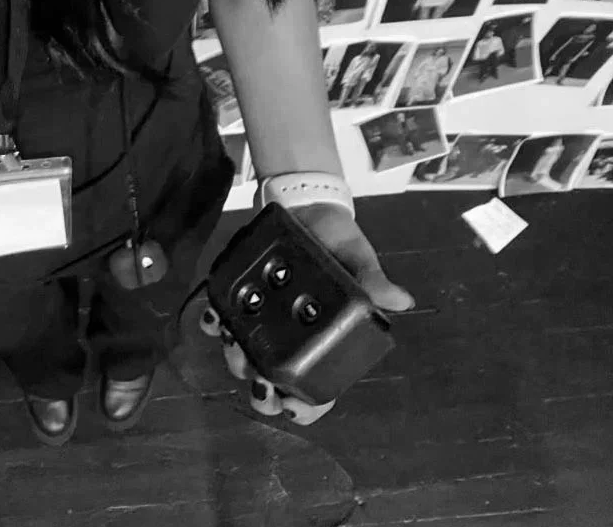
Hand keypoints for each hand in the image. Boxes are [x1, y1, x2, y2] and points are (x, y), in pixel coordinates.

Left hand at [201, 202, 413, 425]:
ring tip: (234, 343)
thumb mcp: (359, 259)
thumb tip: (400, 300)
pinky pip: (219, 317)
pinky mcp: (237, 296)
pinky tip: (213, 317)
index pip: (315, 389)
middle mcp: (288, 337)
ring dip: (235, 357)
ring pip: (242, 355)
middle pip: (271, 383)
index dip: (304, 407)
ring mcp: (260, 320)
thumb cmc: (339, 242)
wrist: (309, 205)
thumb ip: (372, 281)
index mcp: (321, 340)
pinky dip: (213, 321)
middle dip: (261, 390)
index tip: (292, 407)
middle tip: (258, 380)